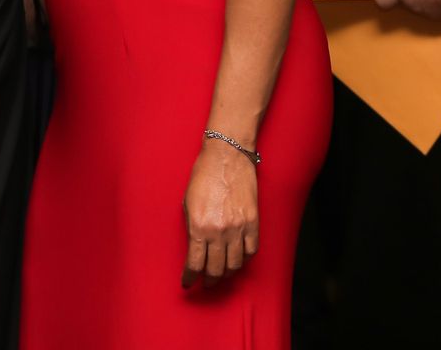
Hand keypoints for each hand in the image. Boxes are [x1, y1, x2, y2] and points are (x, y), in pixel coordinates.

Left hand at [181, 139, 258, 288]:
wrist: (227, 156)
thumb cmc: (203, 175)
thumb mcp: (187, 202)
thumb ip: (192, 227)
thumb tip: (195, 248)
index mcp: (199, 226)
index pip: (195, 263)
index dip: (190, 277)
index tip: (188, 282)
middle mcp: (219, 231)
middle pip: (215, 269)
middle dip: (209, 280)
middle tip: (206, 284)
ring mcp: (238, 228)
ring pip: (235, 264)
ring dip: (227, 274)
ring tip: (222, 275)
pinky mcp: (253, 222)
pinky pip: (251, 251)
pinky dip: (244, 259)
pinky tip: (238, 260)